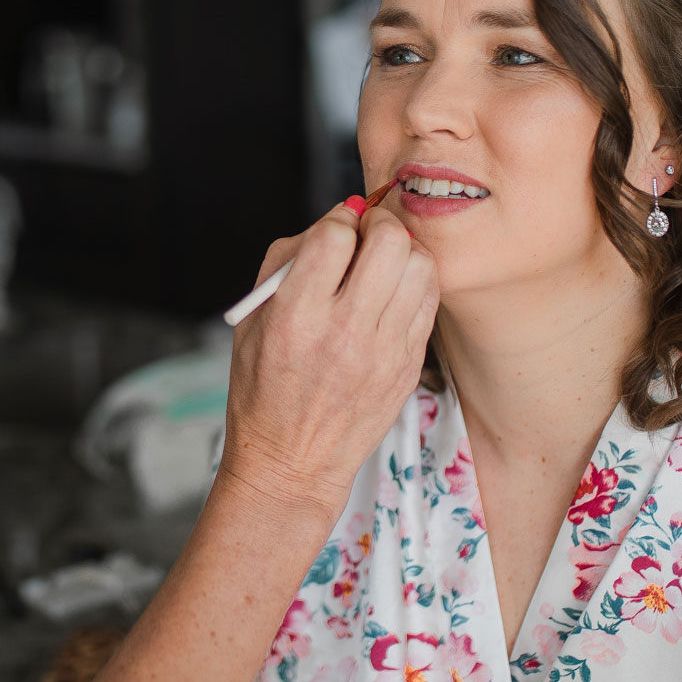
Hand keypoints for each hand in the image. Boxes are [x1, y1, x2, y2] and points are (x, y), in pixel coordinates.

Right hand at [220, 199, 439, 520]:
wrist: (293, 461)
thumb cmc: (264, 387)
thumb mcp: (252, 319)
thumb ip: (289, 261)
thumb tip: (336, 220)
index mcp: (296, 317)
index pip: (334, 236)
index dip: (338, 220)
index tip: (336, 228)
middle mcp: (344, 332)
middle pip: (389, 242)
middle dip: (379, 224)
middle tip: (367, 234)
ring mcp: (383, 351)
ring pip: (420, 266)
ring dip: (403, 252)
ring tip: (384, 264)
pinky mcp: (408, 365)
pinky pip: (429, 300)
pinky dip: (415, 283)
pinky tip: (394, 292)